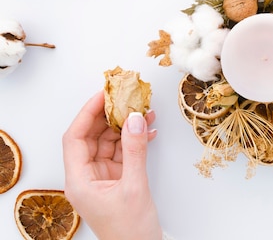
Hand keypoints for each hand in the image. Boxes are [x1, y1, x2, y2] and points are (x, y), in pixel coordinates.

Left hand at [62, 90, 162, 239]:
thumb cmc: (130, 230)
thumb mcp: (134, 187)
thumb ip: (135, 150)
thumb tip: (135, 119)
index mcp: (79, 181)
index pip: (75, 138)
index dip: (88, 113)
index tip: (103, 95)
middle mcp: (86, 177)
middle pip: (92, 137)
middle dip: (109, 116)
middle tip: (125, 97)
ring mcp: (101, 178)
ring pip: (109, 142)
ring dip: (126, 126)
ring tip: (143, 110)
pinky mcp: (117, 180)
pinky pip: (122, 152)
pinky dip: (134, 140)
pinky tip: (148, 130)